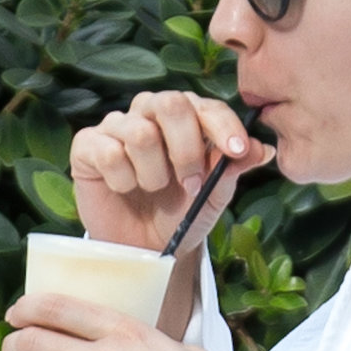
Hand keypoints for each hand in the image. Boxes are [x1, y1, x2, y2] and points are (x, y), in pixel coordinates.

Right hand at [70, 92, 275, 254]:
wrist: (144, 246)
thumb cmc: (180, 213)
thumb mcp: (215, 194)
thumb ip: (234, 167)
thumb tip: (263, 149)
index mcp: (186, 116)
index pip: (206, 106)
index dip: (224, 126)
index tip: (237, 151)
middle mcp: (150, 112)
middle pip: (170, 104)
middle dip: (186, 149)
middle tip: (191, 184)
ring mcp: (117, 126)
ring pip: (140, 133)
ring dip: (154, 173)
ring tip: (154, 189)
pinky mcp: (87, 145)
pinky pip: (109, 152)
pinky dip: (124, 180)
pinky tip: (125, 189)